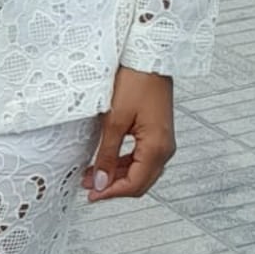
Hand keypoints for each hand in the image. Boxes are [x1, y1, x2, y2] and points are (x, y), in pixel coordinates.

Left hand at [84, 67, 174, 202]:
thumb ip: (107, 154)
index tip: (92, 195)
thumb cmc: (136, 82)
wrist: (149, 59)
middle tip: (89, 186)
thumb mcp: (114, 121)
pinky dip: (125, 164)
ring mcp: (163, 141)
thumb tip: (101, 181)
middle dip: (114, 187)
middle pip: (140, 182)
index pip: (134, 184)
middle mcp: (165, 148)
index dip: (111, 193)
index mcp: (157, 148)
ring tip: (94, 174)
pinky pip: (142, 158)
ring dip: (118, 176)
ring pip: (140, 171)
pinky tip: (107, 161)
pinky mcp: (158, 134)